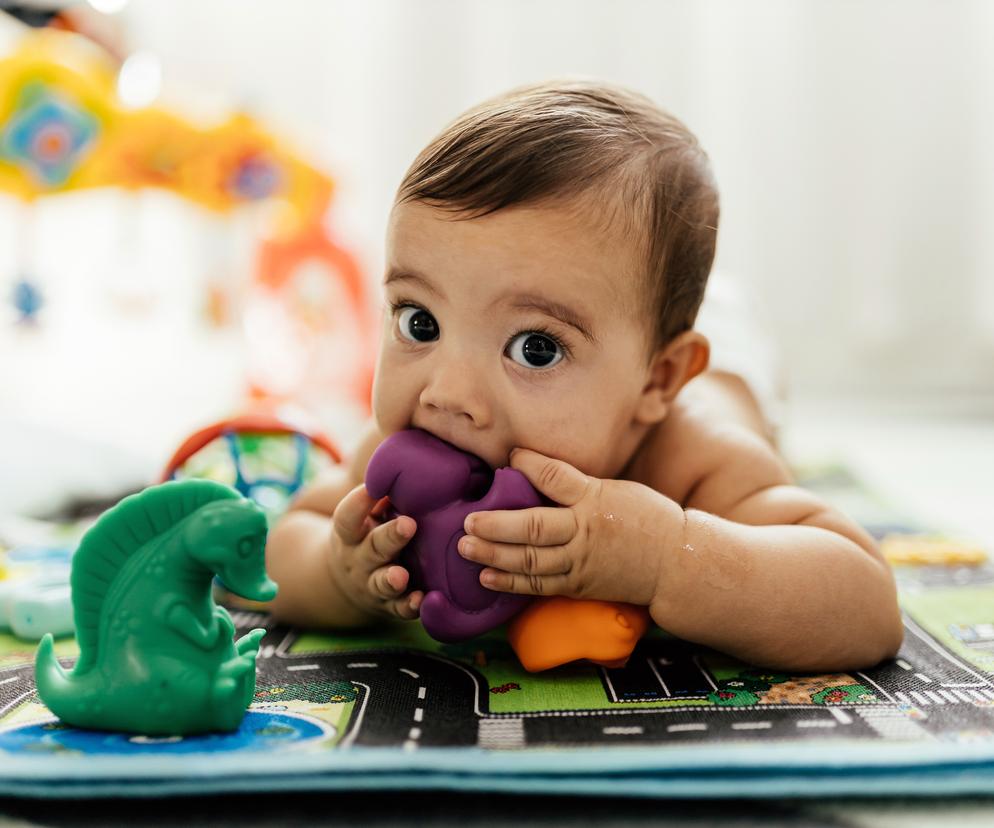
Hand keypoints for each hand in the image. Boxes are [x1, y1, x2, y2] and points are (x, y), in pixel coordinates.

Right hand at [328, 483, 422, 620]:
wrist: (343, 584)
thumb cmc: (364, 536)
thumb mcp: (364, 518)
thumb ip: (381, 499)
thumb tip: (410, 470)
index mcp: (350, 534)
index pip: (348, 517)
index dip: (358, 502)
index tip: (372, 487)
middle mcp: (358, 560)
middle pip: (372, 548)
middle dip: (390, 537)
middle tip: (409, 524)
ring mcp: (371, 584)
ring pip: (380, 583)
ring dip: (391, 579)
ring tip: (401, 576)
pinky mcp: (387, 605)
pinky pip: (397, 609)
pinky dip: (409, 606)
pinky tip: (422, 600)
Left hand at [457, 448, 684, 607]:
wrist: (675, 564)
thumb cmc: (646, 519)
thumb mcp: (616, 490)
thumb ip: (576, 485)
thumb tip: (532, 469)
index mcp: (595, 499)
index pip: (556, 477)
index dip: (530, 464)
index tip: (510, 455)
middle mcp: (585, 531)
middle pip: (533, 526)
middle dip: (496, 524)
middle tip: (468, 521)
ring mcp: (581, 562)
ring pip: (530, 561)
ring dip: (494, 555)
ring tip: (466, 547)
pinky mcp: (578, 586)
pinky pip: (539, 586)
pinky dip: (511, 583)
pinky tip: (486, 576)